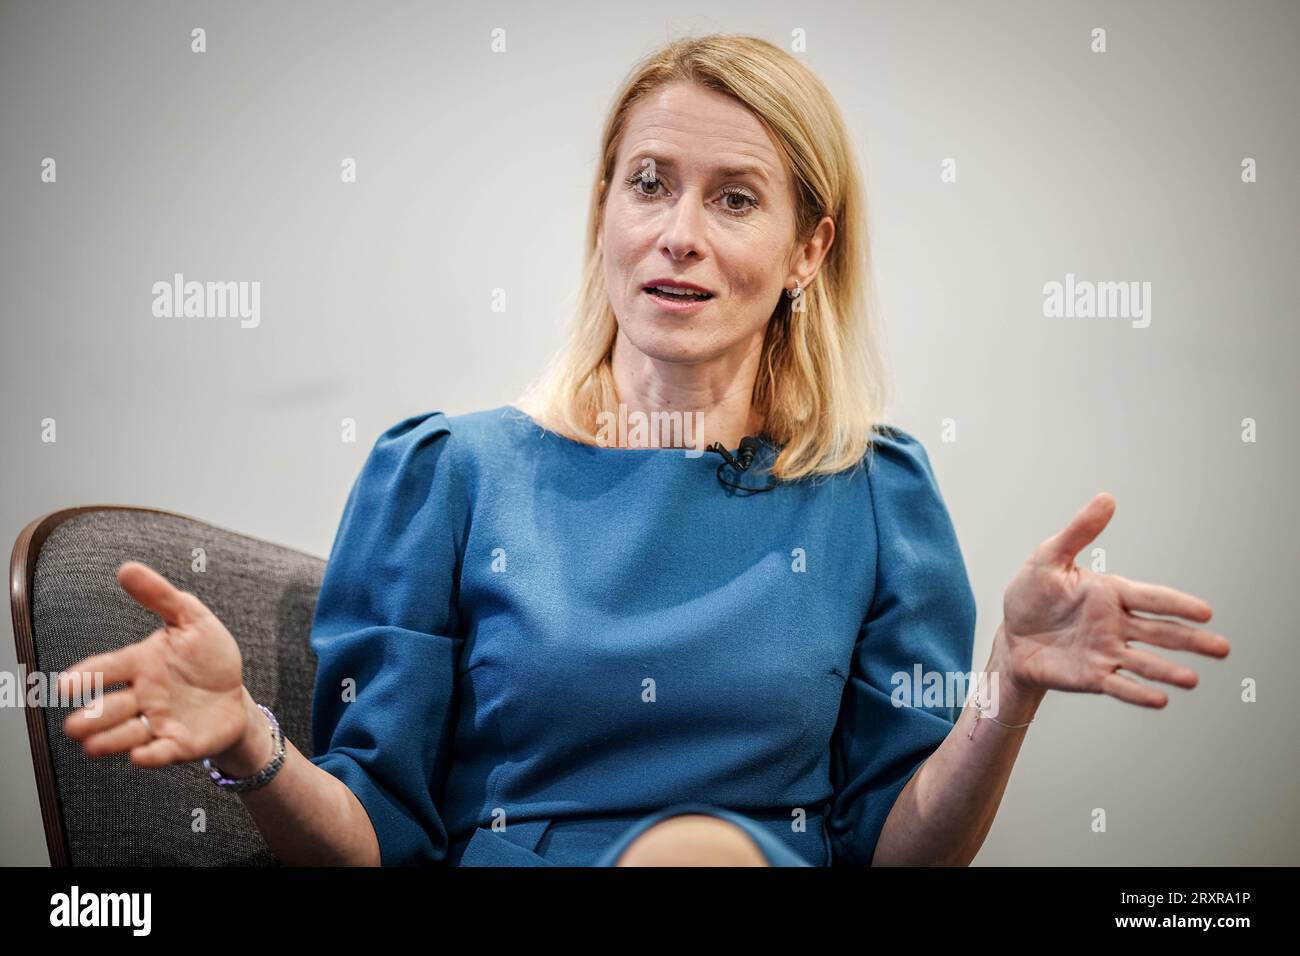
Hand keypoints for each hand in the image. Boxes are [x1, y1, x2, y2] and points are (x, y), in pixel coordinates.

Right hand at [59, 561, 252, 766]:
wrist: (235, 694)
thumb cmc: (208, 657)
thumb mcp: (192, 619)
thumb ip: (161, 596)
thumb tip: (128, 569)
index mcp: (141, 664)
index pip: (106, 668)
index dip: (85, 677)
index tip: (66, 686)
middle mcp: (142, 696)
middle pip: (108, 708)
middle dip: (91, 717)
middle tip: (75, 725)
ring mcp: (158, 722)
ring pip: (125, 734)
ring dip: (109, 740)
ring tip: (92, 745)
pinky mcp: (178, 744)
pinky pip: (160, 752)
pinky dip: (150, 755)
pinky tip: (141, 755)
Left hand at [996, 493, 1230, 707]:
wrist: (1012, 635)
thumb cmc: (1031, 594)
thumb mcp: (1049, 558)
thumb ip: (1079, 532)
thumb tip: (1107, 498)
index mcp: (1111, 594)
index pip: (1151, 598)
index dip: (1177, 604)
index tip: (1205, 612)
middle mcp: (1116, 625)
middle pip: (1161, 633)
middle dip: (1191, 641)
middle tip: (1223, 648)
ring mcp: (1107, 652)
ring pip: (1145, 662)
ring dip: (1169, 671)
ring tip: (1192, 679)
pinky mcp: (1093, 676)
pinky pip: (1119, 685)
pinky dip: (1138, 693)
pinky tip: (1160, 699)